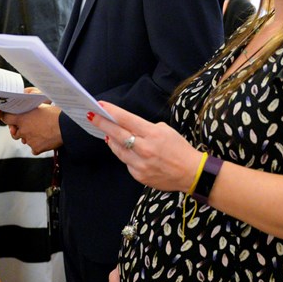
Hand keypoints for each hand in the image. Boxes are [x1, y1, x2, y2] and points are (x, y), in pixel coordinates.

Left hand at [0, 102, 62, 153]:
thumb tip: (27, 106)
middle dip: (20, 131)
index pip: (6, 118)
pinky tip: (46, 139)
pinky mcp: (36, 148)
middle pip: (14, 133)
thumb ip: (31, 109)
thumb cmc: (56, 114)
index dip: (7, 118)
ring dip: (30, 138)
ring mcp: (29, 140)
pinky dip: (39, 145)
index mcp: (22, 118)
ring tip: (42, 131)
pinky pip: (34, 148)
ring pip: (25, 140)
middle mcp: (23, 130)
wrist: (66, 128)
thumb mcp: (42, 106)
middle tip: (31, 127)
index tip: (10, 119)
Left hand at [89, 102, 204, 193]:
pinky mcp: (139, 175)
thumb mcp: (166, 130)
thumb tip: (127, 127)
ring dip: (111, 139)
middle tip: (92, 116)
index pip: (126, 120)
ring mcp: (140, 164)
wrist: (191, 173)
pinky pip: (126, 162)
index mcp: (153, 134)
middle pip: (117, 134)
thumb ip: (145, 128)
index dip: (111, 112)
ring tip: (105, 132)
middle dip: (102, 123)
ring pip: (117, 149)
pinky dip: (123, 153)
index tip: (100, 105)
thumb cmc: (179, 149)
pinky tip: (120, 148)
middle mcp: (144, 149)